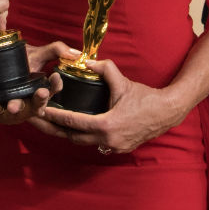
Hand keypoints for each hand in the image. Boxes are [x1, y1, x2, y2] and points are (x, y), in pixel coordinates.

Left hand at [0, 42, 71, 123]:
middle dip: (18, 106)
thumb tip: (76, 53)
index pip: (46, 95)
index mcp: (37, 94)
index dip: (48, 91)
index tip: (46, 86)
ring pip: (0, 110)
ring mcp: (5, 105)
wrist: (6, 64)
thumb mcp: (41, 54)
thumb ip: (57, 50)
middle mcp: (23, 103)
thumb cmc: (26, 64)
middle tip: (14, 105)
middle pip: (22, 108)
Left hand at [32, 58, 185, 154]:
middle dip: (55, 128)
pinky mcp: (119, 148)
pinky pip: (95, 144)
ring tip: (54, 123)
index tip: (40, 111)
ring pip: (83, 143)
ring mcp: (114, 146)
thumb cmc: (145, 97)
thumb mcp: (123, 81)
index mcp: (106, 124)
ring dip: (69, 134)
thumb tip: (88, 61)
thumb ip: (104, 68)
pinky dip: (84, 137)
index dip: (54, 116)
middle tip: (40, 119)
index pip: (73, 122)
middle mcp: (108, 139)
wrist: (167, 112)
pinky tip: (76, 128)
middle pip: (73, 137)